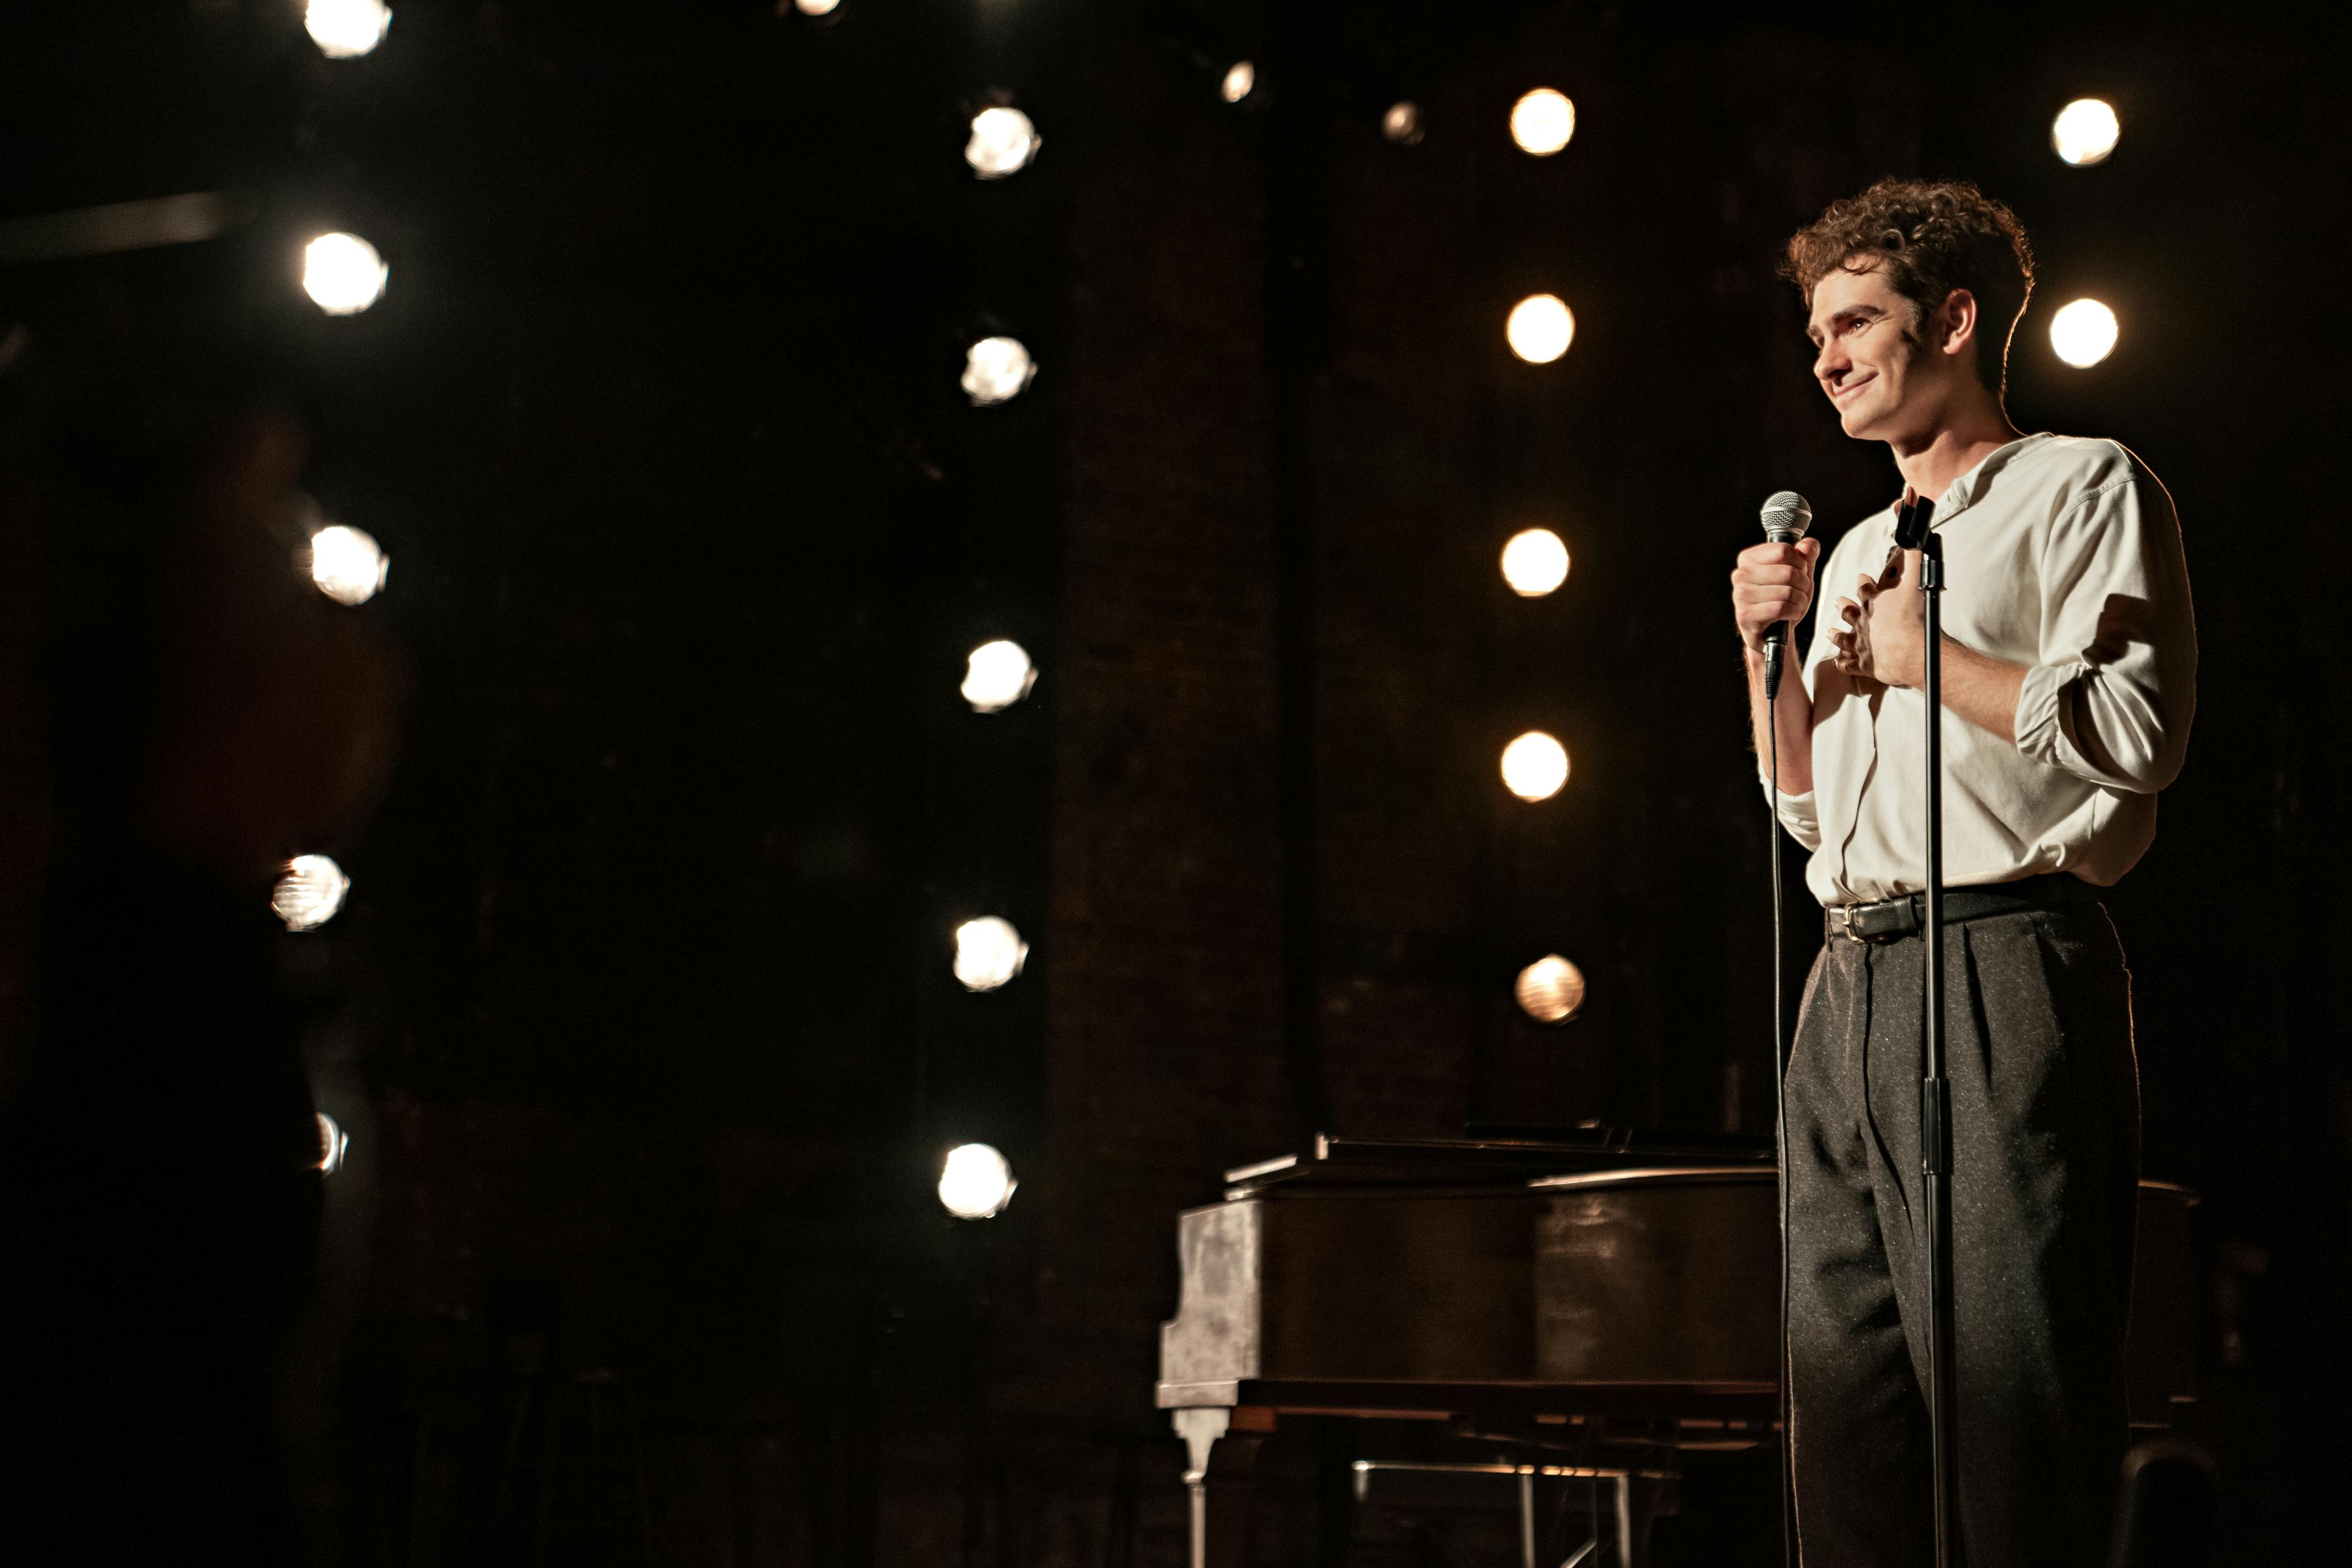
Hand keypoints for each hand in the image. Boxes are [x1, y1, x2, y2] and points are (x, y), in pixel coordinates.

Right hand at [1731, 537, 1820, 654]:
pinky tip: (1789, 614)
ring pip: (1786, 591)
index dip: (1800, 562)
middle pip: (1788, 572)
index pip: (1784, 550)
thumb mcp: (1799, 574)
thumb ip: (1807, 555)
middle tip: (1800, 592)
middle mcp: (1740, 574)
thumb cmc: (1783, 600)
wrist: (1772, 633)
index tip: (1799, 571)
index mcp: (1749, 559)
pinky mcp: (1745, 615)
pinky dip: (1793, 612)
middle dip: (1803, 584)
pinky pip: (1780, 608)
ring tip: (1796, 604)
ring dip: (1800, 600)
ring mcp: (1740, 595)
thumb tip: (1807, 546)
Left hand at [1828, 546, 1925, 688]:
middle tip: (1837, 601)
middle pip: (1850, 612)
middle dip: (1844, 606)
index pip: (1865, 589)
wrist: (1913, 650)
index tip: (1861, 577)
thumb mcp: (1916, 581)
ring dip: (1836, 635)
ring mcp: (1862, 644)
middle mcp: (1864, 623)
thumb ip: (1913, 558)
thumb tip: (1911, 536)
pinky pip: (1849, 665)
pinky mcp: (1864, 664)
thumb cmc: (1914, 618)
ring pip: (1844, 639)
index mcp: (1874, 603)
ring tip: (1830, 632)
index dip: (1863, 582)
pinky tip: (1838, 662)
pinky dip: (1842, 663)